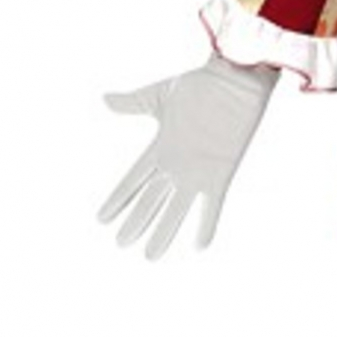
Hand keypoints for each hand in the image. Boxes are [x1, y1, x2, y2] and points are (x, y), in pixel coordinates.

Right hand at [99, 54, 276, 258]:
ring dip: (164, 232)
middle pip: (151, 200)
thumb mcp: (160, 96)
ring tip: (151, 256)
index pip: (133, 180)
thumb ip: (133, 103)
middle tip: (121, 245)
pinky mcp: (220, 172)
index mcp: (162, 147)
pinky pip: (212, 204)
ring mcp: (198, 171)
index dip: (118, 199)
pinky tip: (200, 246)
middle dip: (136, 223)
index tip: (101, 218)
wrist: (234, 79)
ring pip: (176, 209)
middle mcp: (178, 165)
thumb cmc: (201, 84)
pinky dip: (206, 223)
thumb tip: (104, 99)